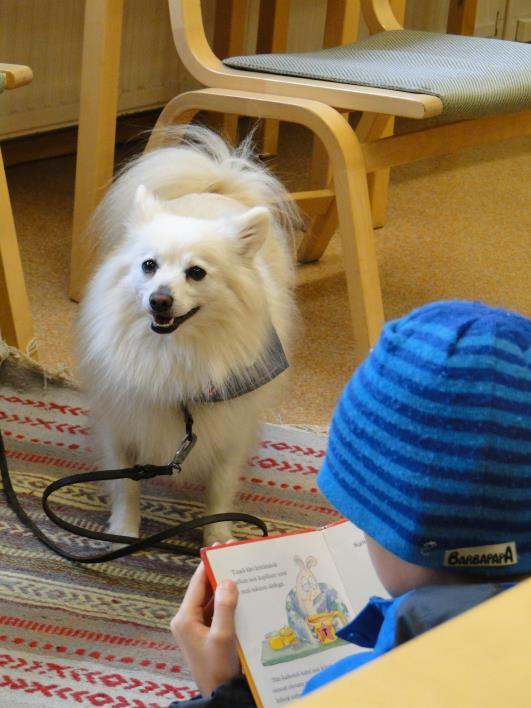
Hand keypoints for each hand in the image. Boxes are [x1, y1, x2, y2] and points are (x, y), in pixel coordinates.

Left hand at [170, 561, 240, 696]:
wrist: (219, 695)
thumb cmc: (218, 669)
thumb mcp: (223, 637)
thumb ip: (225, 607)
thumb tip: (227, 580)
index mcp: (185, 618)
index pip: (198, 582)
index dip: (210, 563)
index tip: (223, 547)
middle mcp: (187, 620)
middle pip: (204, 588)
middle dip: (220, 572)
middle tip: (236, 555)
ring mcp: (196, 627)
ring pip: (211, 599)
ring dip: (225, 587)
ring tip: (243, 570)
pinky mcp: (206, 634)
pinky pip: (216, 611)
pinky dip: (228, 602)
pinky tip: (243, 594)